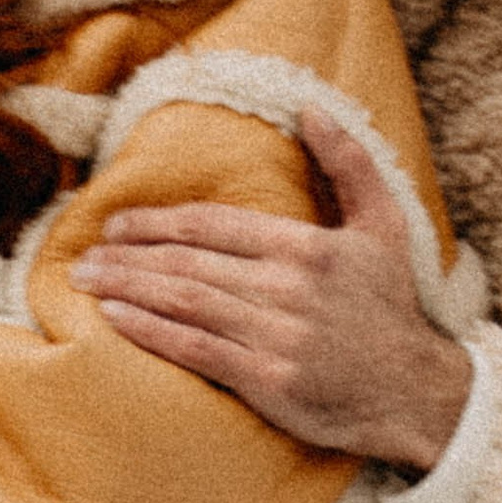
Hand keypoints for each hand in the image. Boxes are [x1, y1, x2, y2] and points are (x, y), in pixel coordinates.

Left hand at [68, 112, 473, 471]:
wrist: (416, 392)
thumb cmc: (391, 308)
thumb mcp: (384, 226)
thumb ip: (349, 164)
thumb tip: (311, 110)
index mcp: (306, 247)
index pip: (214, 224)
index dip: (158, 222)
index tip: (117, 224)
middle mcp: (286, 286)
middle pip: (188, 261)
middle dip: (128, 255)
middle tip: (85, 254)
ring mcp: (275, 334)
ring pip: (183, 300)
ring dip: (126, 287)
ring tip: (86, 281)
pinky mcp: (268, 379)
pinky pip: (194, 348)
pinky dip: (148, 330)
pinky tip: (115, 318)